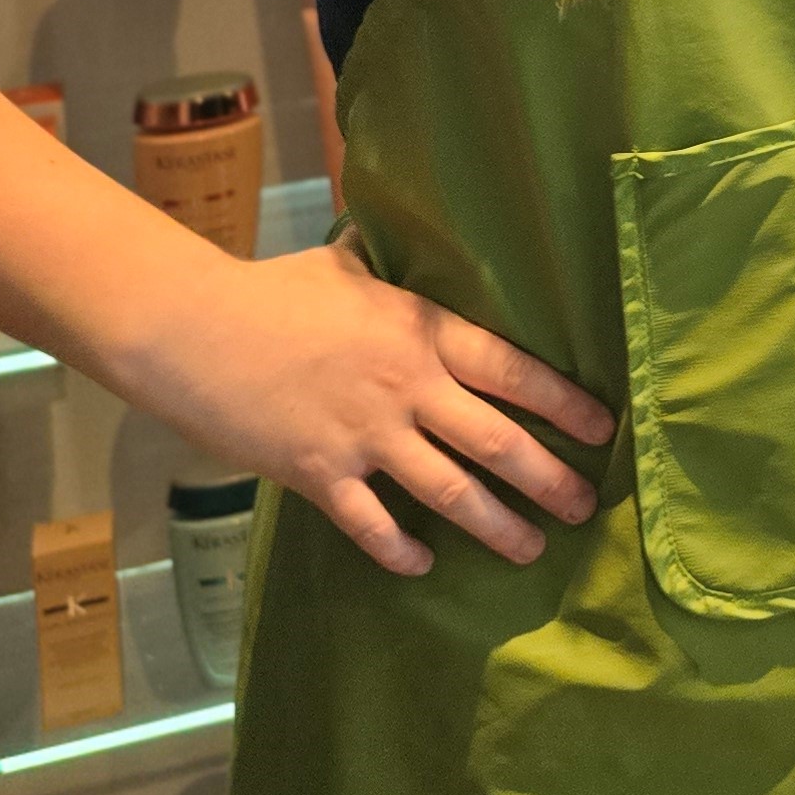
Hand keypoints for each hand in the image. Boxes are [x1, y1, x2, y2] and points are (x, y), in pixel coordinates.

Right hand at [109, 235, 612, 576]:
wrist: (192, 330)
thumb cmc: (270, 291)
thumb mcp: (345, 264)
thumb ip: (385, 261)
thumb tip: (398, 227)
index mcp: (422, 333)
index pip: (514, 371)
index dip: (564, 402)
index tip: (603, 427)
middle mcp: (407, 388)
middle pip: (496, 441)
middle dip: (548, 477)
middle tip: (585, 505)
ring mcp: (364, 435)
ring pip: (448, 491)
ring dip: (494, 525)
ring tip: (531, 547)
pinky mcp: (317, 472)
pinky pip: (369, 522)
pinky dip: (397, 549)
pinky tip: (421, 566)